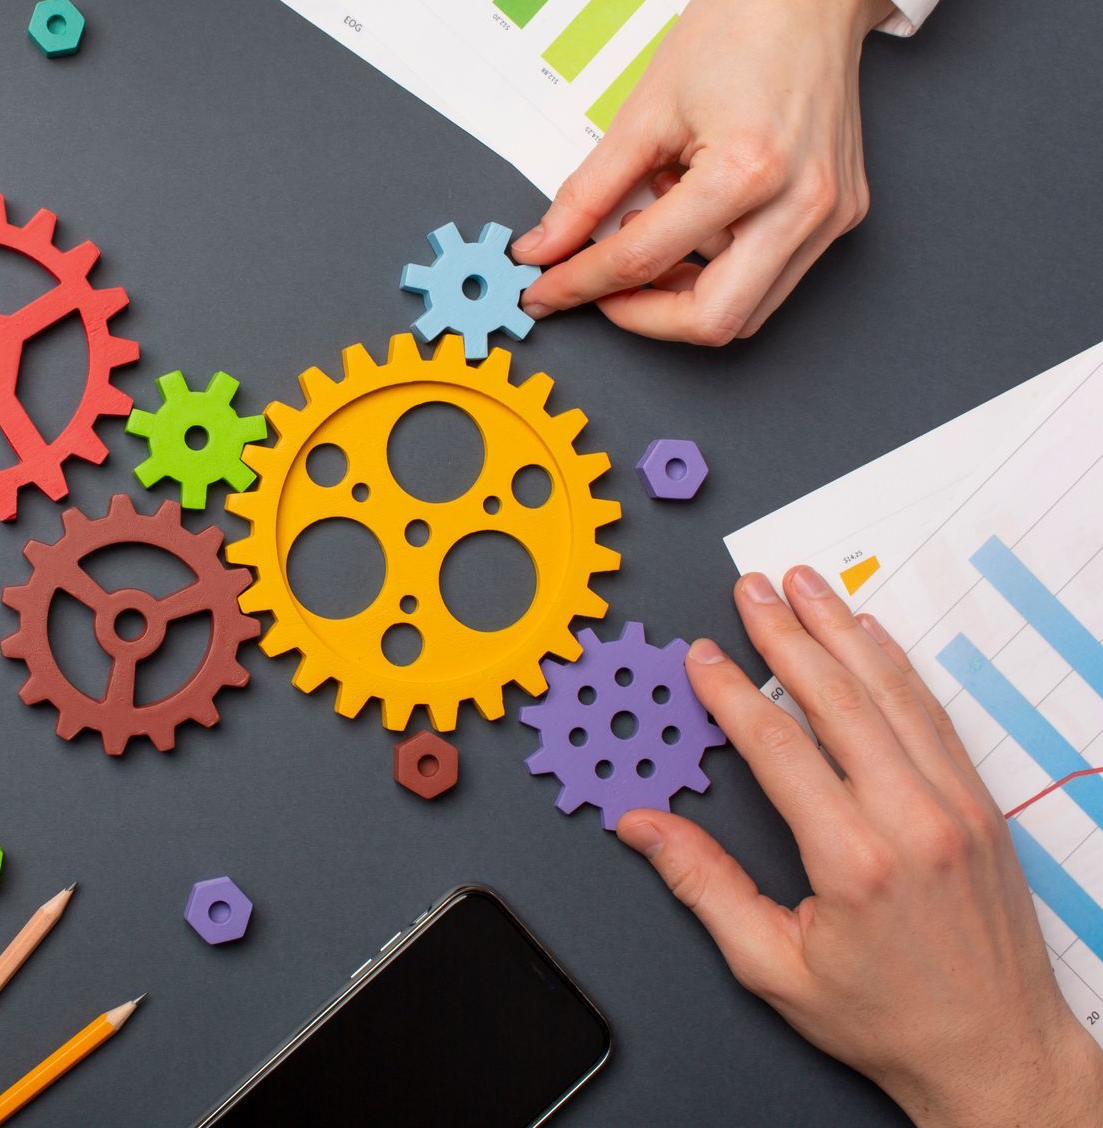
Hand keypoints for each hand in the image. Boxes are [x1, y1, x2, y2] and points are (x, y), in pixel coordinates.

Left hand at [511, 0, 889, 344]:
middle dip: (643, 317)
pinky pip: (772, 277)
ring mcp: (830, 215)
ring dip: (683, 298)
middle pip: (714, 321)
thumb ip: (588, 193)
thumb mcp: (644, 112)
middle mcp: (802, 205)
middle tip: (598, 289)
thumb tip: (544, 248)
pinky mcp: (841, 214)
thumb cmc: (735, 29)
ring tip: (646, 241)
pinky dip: (719, 270)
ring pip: (747, 312)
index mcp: (748, 171)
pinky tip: (690, 223)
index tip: (545, 290)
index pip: (645, 260)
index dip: (582, 283)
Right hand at [618, 568, 1102, 1126]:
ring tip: (808, 584)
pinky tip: (872, 637)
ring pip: (893, 694)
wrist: (996, 1055)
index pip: (780, 746)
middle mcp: (913, 820)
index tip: (704, 656)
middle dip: (789, 634)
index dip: (733, 692)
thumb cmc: (889, 1020)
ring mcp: (957, 807)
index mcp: (854, 859)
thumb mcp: (772, 966)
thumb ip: (703, 886)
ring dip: (845, 631)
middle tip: (754, 588)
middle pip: (839, 699)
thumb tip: (644, 827)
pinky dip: (898, 668)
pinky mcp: (982, 808)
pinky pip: (934, 717)